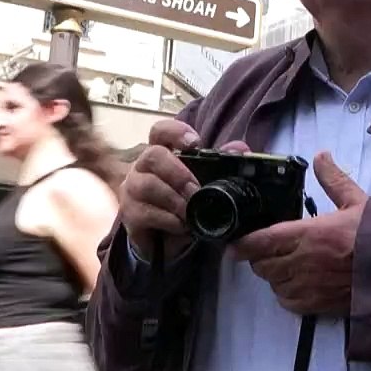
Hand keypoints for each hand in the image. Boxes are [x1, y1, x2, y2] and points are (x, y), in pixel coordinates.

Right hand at [120, 119, 245, 262]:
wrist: (166, 239)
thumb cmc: (184, 201)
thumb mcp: (204, 182)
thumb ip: (221, 162)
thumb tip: (240, 148)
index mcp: (162, 152)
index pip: (161, 131)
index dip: (175, 132)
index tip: (195, 143)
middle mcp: (143, 166)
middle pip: (153, 155)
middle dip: (179, 173)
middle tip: (196, 190)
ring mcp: (133, 189)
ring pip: (149, 185)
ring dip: (175, 199)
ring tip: (191, 212)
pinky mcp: (130, 214)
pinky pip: (146, 212)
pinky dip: (168, 220)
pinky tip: (182, 225)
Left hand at [231, 152, 367, 315]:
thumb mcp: (357, 201)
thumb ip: (333, 180)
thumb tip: (321, 156)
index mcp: (309, 234)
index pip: (262, 241)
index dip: (243, 244)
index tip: (234, 244)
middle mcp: (304, 262)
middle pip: (263, 265)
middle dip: (260, 258)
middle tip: (266, 249)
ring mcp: (310, 287)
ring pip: (274, 284)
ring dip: (273, 275)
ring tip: (283, 265)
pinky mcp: (319, 305)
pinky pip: (288, 302)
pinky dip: (286, 293)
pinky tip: (296, 283)